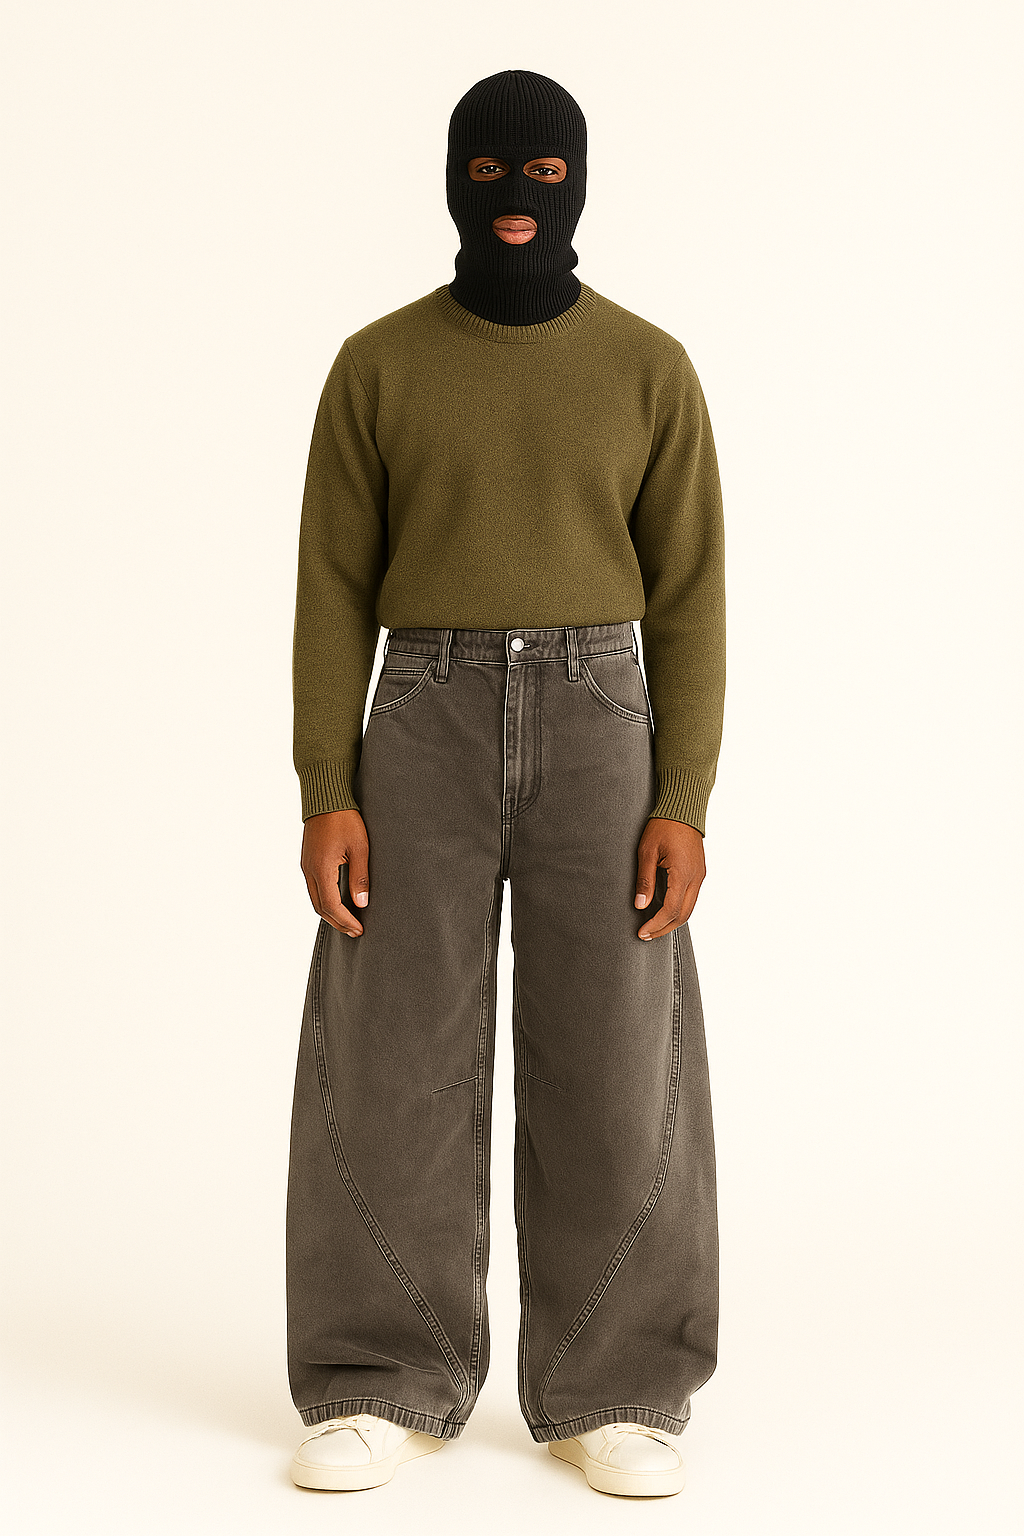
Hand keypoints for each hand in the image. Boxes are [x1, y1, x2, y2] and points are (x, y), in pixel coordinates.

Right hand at [300, 808, 369, 936]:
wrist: (325, 797)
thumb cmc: (345, 819)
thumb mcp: (360, 848)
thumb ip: (360, 878)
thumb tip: (361, 903)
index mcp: (322, 869)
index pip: (332, 906)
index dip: (346, 921)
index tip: (359, 930)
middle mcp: (309, 870)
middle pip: (320, 907)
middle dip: (337, 922)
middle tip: (354, 931)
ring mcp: (306, 865)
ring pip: (315, 899)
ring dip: (330, 913)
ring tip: (348, 920)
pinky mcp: (307, 860)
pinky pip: (313, 887)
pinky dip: (325, 900)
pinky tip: (337, 901)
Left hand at [634, 817, 705, 938]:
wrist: (683, 809)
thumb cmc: (663, 826)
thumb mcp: (647, 852)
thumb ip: (645, 880)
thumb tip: (640, 905)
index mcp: (683, 873)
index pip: (671, 909)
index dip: (656, 924)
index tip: (642, 932)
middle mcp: (696, 878)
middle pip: (684, 915)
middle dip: (664, 928)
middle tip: (646, 935)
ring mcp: (700, 875)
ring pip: (690, 908)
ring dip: (672, 921)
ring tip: (654, 927)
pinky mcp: (699, 872)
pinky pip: (691, 898)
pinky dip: (679, 909)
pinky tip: (665, 911)